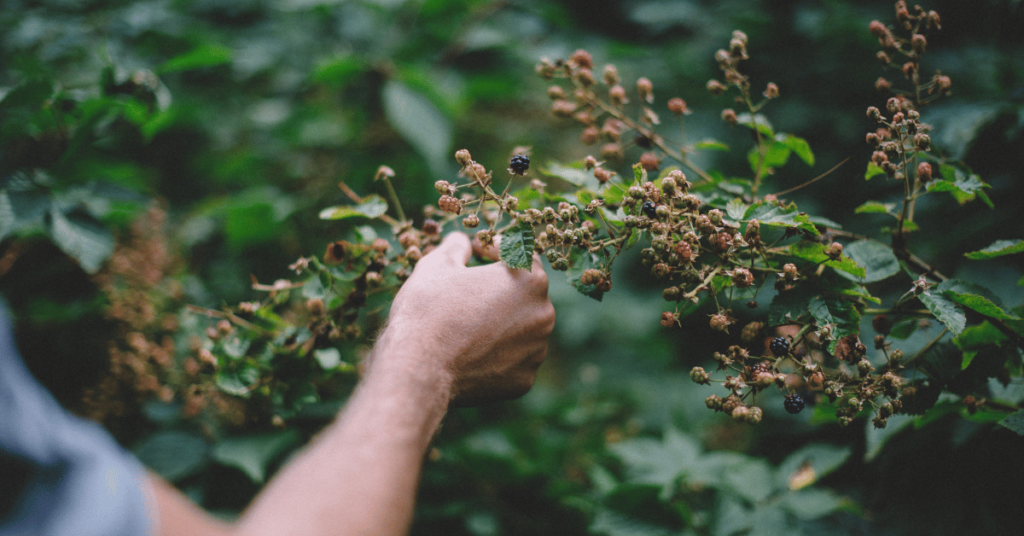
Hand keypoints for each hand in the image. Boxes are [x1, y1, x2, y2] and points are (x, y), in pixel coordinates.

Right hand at [372, 232, 554, 405]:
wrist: (419, 369)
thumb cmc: (428, 310)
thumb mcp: (437, 265)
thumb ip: (456, 246)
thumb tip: (462, 241)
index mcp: (530, 280)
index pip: (521, 254)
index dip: (496, 249)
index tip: (477, 252)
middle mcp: (543, 314)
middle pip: (525, 293)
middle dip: (501, 287)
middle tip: (470, 289)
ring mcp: (536, 350)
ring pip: (522, 328)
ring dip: (502, 322)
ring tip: (468, 324)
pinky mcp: (524, 380)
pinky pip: (514, 360)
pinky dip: (498, 354)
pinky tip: (472, 352)